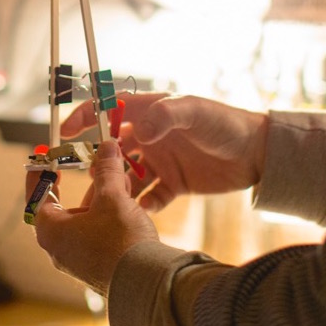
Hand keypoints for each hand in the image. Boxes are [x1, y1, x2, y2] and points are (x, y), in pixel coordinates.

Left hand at [27, 140, 158, 295]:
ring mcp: (78, 258)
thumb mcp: (112, 197)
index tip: (46, 157)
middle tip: (91, 162)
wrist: (146, 284)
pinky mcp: (97, 264)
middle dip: (82, 182)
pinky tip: (126, 200)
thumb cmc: (120, 241)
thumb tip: (107, 147)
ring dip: (100, 195)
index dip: (40, 173)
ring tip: (119, 177)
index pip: (36, 196)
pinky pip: (96, 231)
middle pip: (63, 206)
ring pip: (84, 218)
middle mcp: (59, 247)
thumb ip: (106, 170)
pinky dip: (107, 213)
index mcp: (51, 231)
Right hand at [60, 93, 268, 211]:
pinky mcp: (174, 184)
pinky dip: (139, 206)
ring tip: (100, 202)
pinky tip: (132, 215)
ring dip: (114, 188)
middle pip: (113, 148)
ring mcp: (162, 161)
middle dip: (96, 161)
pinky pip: (149, 197)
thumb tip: (136, 132)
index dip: (87, 117)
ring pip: (127, 176)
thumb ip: (166, 117)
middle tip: (82, 177)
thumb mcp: (196, 112)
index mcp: (152, 112)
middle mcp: (152, 136)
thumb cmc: (226, 123)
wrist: (258, 154)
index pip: (111, 110)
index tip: (66, 131)